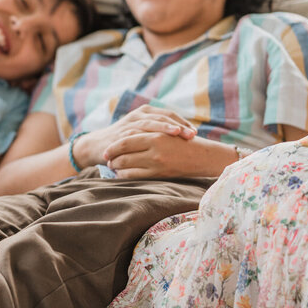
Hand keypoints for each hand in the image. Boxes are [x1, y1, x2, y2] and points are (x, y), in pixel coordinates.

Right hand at [75, 105, 195, 168]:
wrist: (97, 146)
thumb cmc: (125, 142)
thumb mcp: (142, 134)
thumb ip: (157, 133)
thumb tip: (183, 139)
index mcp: (146, 113)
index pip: (169, 114)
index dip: (183, 122)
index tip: (195, 132)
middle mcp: (139, 115)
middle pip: (163, 116)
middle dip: (179, 125)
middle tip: (192, 134)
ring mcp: (130, 123)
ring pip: (151, 122)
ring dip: (166, 127)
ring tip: (179, 133)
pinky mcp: (122, 133)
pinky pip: (137, 133)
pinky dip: (149, 136)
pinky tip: (157, 142)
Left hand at [102, 130, 217, 179]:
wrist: (202, 156)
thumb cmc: (183, 141)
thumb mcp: (166, 131)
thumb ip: (148, 131)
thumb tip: (126, 135)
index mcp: (155, 135)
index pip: (126, 140)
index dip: (113, 146)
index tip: (106, 150)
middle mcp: (154, 149)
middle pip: (123, 153)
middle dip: (111, 157)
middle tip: (106, 159)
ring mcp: (156, 162)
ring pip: (126, 165)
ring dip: (116, 167)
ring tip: (113, 167)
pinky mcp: (159, 174)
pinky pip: (135, 176)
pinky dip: (125, 175)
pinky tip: (122, 174)